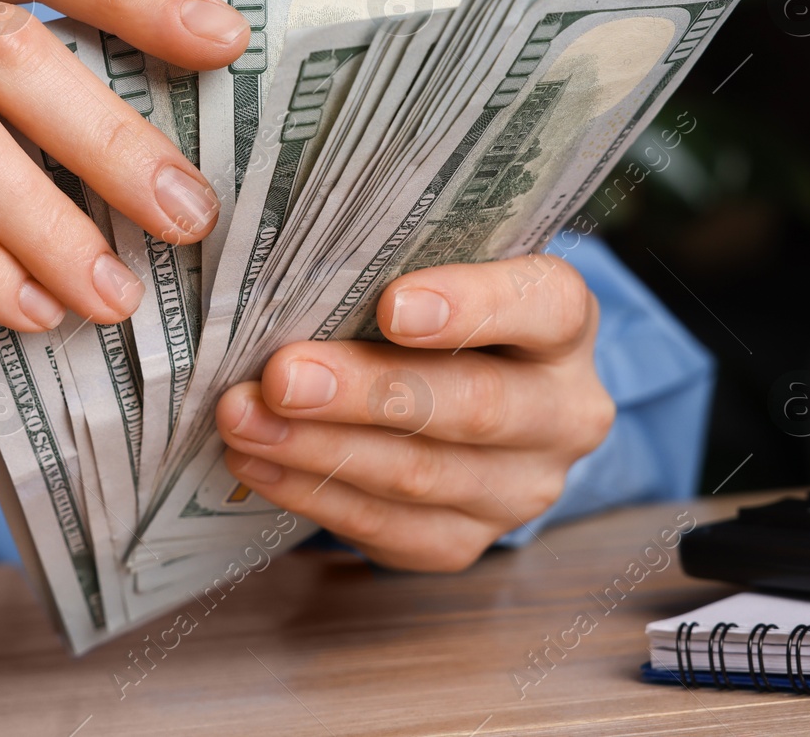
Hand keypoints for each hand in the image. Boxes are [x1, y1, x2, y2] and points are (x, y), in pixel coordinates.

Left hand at [215, 256, 613, 570]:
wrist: (466, 399)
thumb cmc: (437, 316)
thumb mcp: (438, 274)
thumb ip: (391, 268)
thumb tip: (288, 276)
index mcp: (566, 323)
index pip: (544, 306)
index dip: (472, 305)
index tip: (391, 305)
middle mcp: (563, 412)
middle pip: (475, 405)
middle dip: (366, 391)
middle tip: (282, 375)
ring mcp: (521, 488)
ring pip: (421, 475)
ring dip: (318, 447)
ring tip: (243, 418)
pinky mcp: (466, 541)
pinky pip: (389, 528)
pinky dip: (313, 494)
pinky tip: (260, 461)